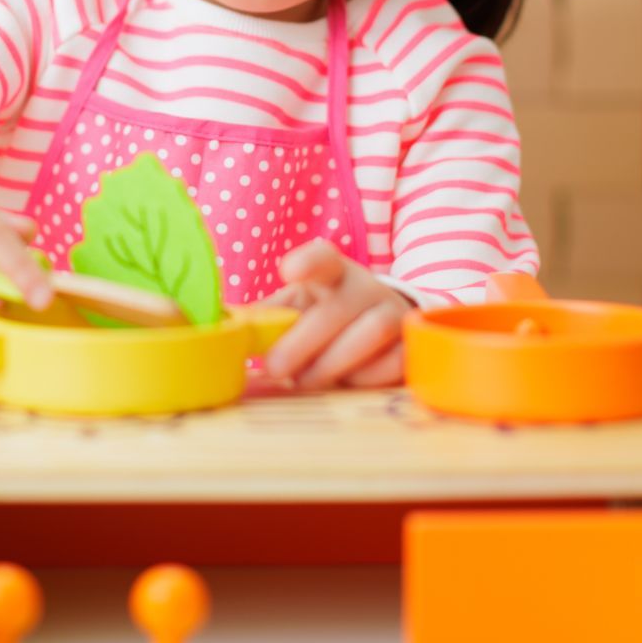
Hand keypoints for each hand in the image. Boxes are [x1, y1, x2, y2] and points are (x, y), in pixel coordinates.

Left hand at [261, 239, 411, 388]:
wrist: (386, 326)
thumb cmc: (328, 318)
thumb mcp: (299, 309)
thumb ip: (269, 317)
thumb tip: (228, 327)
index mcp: (332, 274)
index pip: (323, 260)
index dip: (308, 263)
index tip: (288, 272)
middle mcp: (366, 289)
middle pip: (339, 308)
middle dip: (303, 342)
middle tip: (275, 367)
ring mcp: (395, 314)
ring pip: (372, 332)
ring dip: (334, 362)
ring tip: (307, 382)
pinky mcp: (413, 345)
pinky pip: (396, 361)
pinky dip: (367, 378)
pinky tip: (347, 383)